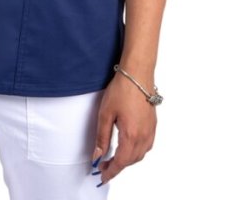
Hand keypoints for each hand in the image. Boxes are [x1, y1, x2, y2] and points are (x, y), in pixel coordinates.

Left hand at [91, 69, 157, 185]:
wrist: (138, 74)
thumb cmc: (122, 90)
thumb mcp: (105, 114)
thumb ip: (102, 137)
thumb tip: (98, 155)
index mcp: (131, 135)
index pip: (121, 162)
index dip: (111, 171)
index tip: (103, 176)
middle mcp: (144, 136)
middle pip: (131, 160)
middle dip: (117, 167)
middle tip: (104, 166)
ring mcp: (150, 131)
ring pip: (140, 155)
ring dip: (127, 160)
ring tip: (114, 158)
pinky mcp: (153, 125)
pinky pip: (146, 146)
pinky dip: (136, 152)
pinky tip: (128, 147)